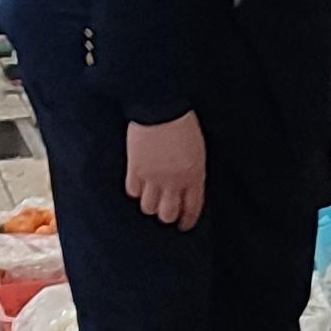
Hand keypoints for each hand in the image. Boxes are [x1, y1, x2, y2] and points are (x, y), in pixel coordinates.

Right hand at [127, 113, 206, 229]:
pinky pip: (133, 191)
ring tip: (150, 199)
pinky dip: (135, 191)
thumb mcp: (197, 149)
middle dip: (167, 216)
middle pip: (167, 214)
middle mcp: (173, 181)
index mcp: (194, 176)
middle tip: (164, 214)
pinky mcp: (135, 169)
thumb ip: (192, 171)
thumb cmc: (183, 122)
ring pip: (148, 207)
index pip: (191, 208)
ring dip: (149, 204)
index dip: (186, 220)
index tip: (183, 225)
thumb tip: (189, 184)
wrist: (161, 106)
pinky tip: (137, 185)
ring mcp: (153, 177)